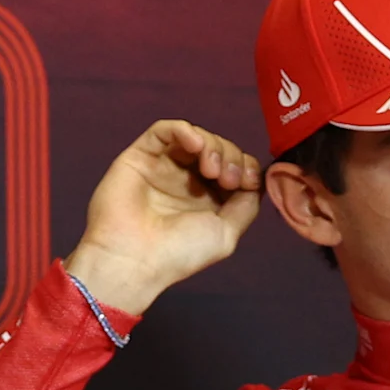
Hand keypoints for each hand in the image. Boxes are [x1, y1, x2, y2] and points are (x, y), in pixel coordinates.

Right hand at [60, 119, 264, 314]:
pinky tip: (195, 144)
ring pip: (195, 137)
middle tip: (227, 179)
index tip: (246, 183)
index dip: (246, 168)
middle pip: (219, 149)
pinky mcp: (141, 157)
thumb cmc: (179, 253)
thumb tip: (254, 181)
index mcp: (206, 200)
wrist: (135, 259)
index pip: (234, 167)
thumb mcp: (227, 234)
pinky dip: (184, 130)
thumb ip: (246, 205)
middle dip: (231, 157)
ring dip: (213, 146)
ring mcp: (163, 167)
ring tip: (211, 170)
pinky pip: (164, 130)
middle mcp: (185, 181)